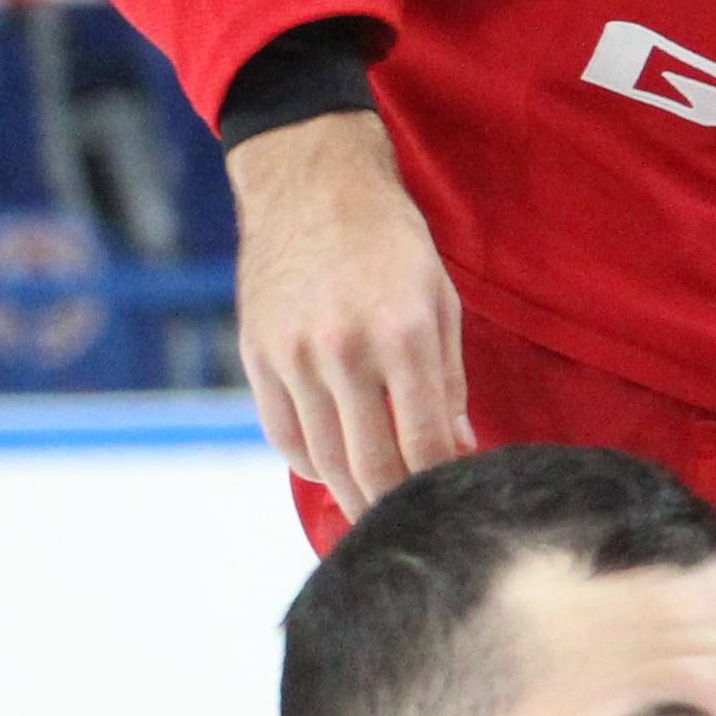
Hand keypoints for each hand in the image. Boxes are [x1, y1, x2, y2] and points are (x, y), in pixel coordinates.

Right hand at [230, 112, 469, 515]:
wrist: (313, 190)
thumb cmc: (393, 245)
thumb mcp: (441, 302)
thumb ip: (449, 381)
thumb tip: (458, 448)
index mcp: (404, 336)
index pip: (423, 442)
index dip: (440, 483)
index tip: (453, 501)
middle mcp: (345, 352)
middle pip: (369, 464)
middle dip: (394, 505)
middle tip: (415, 525)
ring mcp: (293, 357)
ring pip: (322, 459)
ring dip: (350, 493)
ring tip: (377, 511)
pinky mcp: (256, 357)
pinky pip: (282, 435)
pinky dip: (309, 463)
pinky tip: (332, 468)